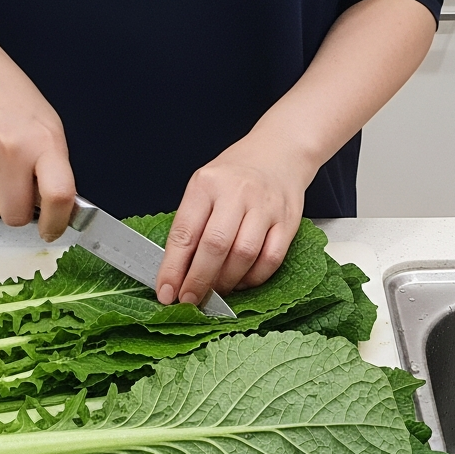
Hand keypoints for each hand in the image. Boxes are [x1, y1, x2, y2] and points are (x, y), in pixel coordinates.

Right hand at [0, 64, 75, 240]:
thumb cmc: (14, 103)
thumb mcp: (49, 130)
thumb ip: (54, 171)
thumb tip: (56, 211)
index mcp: (44, 144)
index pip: (58, 196)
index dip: (56, 222)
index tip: (52, 230)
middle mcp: (11, 151)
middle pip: (14, 215)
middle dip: (18, 211)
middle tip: (18, 190)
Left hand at [155, 135, 313, 304]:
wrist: (278, 153)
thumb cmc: (235, 175)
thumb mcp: (204, 187)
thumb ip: (191, 224)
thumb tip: (177, 272)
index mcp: (207, 184)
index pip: (185, 232)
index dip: (173, 268)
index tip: (166, 292)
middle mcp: (237, 192)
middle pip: (215, 246)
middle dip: (199, 280)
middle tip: (190, 300)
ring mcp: (265, 207)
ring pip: (244, 255)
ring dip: (227, 282)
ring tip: (216, 292)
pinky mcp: (288, 221)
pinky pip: (271, 259)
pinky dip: (254, 278)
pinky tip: (242, 282)